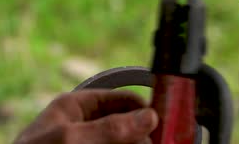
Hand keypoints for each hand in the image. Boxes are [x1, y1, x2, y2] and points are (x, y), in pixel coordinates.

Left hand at [14, 89, 157, 143]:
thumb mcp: (72, 139)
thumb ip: (111, 128)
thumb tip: (149, 117)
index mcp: (75, 107)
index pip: (119, 99)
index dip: (143, 108)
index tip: (166, 122)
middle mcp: (83, 125)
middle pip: (126, 125)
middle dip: (143, 135)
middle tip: (162, 143)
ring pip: (123, 143)